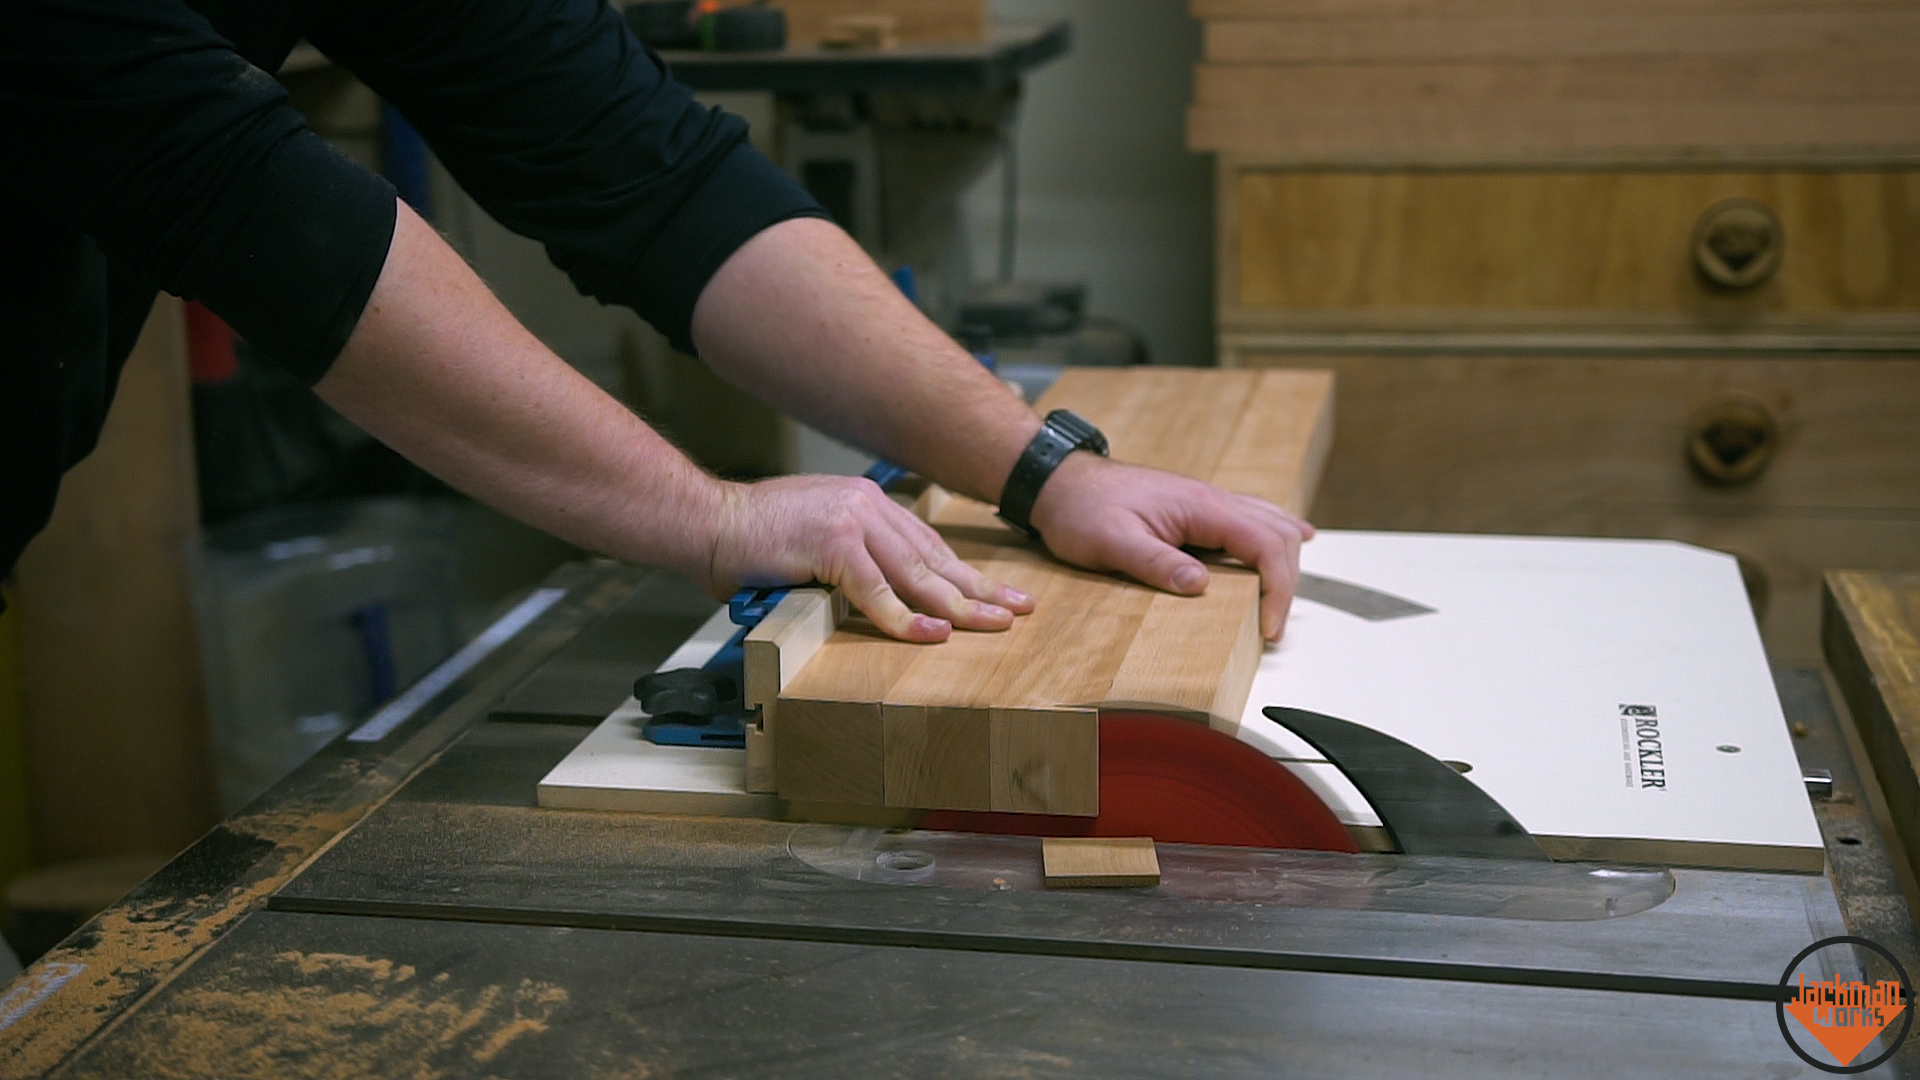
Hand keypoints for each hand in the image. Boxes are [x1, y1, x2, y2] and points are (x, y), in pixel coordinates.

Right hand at [705, 475, 1034, 642]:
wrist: (707, 523)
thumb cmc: (751, 541)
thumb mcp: (814, 541)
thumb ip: (851, 559)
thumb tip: (878, 594)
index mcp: (867, 502)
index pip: (929, 544)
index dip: (965, 573)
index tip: (999, 593)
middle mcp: (868, 505)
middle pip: (934, 557)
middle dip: (979, 589)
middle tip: (1020, 610)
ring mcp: (851, 521)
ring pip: (916, 574)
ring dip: (958, 605)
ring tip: (993, 626)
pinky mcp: (831, 543)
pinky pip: (876, 591)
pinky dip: (904, 617)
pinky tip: (933, 634)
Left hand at [1028, 454, 1314, 640]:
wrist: (1059, 481)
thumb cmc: (1081, 509)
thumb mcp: (1112, 542)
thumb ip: (1156, 563)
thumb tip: (1199, 586)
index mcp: (1199, 505)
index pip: (1264, 543)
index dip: (1278, 587)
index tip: (1268, 626)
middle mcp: (1211, 499)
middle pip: (1277, 534)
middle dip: (1286, 581)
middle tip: (1271, 626)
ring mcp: (1207, 502)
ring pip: (1270, 524)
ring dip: (1285, 560)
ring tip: (1282, 601)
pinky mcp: (1197, 509)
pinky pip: (1252, 518)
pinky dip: (1277, 535)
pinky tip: (1295, 540)